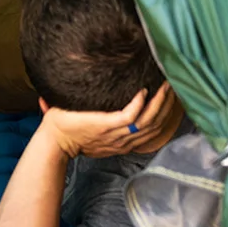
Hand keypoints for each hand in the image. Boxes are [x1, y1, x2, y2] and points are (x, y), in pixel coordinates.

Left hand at [42, 84, 170, 159]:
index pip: (154, 131)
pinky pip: (130, 116)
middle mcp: (124, 140)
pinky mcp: (105, 126)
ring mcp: (115, 134)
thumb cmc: (70, 133)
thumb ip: (105, 119)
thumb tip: (105, 95)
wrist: (52, 142)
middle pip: (156, 125)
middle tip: (174, 85)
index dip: (166, 115)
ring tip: (166, 85)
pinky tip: (143, 91)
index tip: (172, 98)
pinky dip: (139, 104)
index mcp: (123, 142)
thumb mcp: (94, 131)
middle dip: (168, 105)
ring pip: (148, 120)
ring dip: (160, 102)